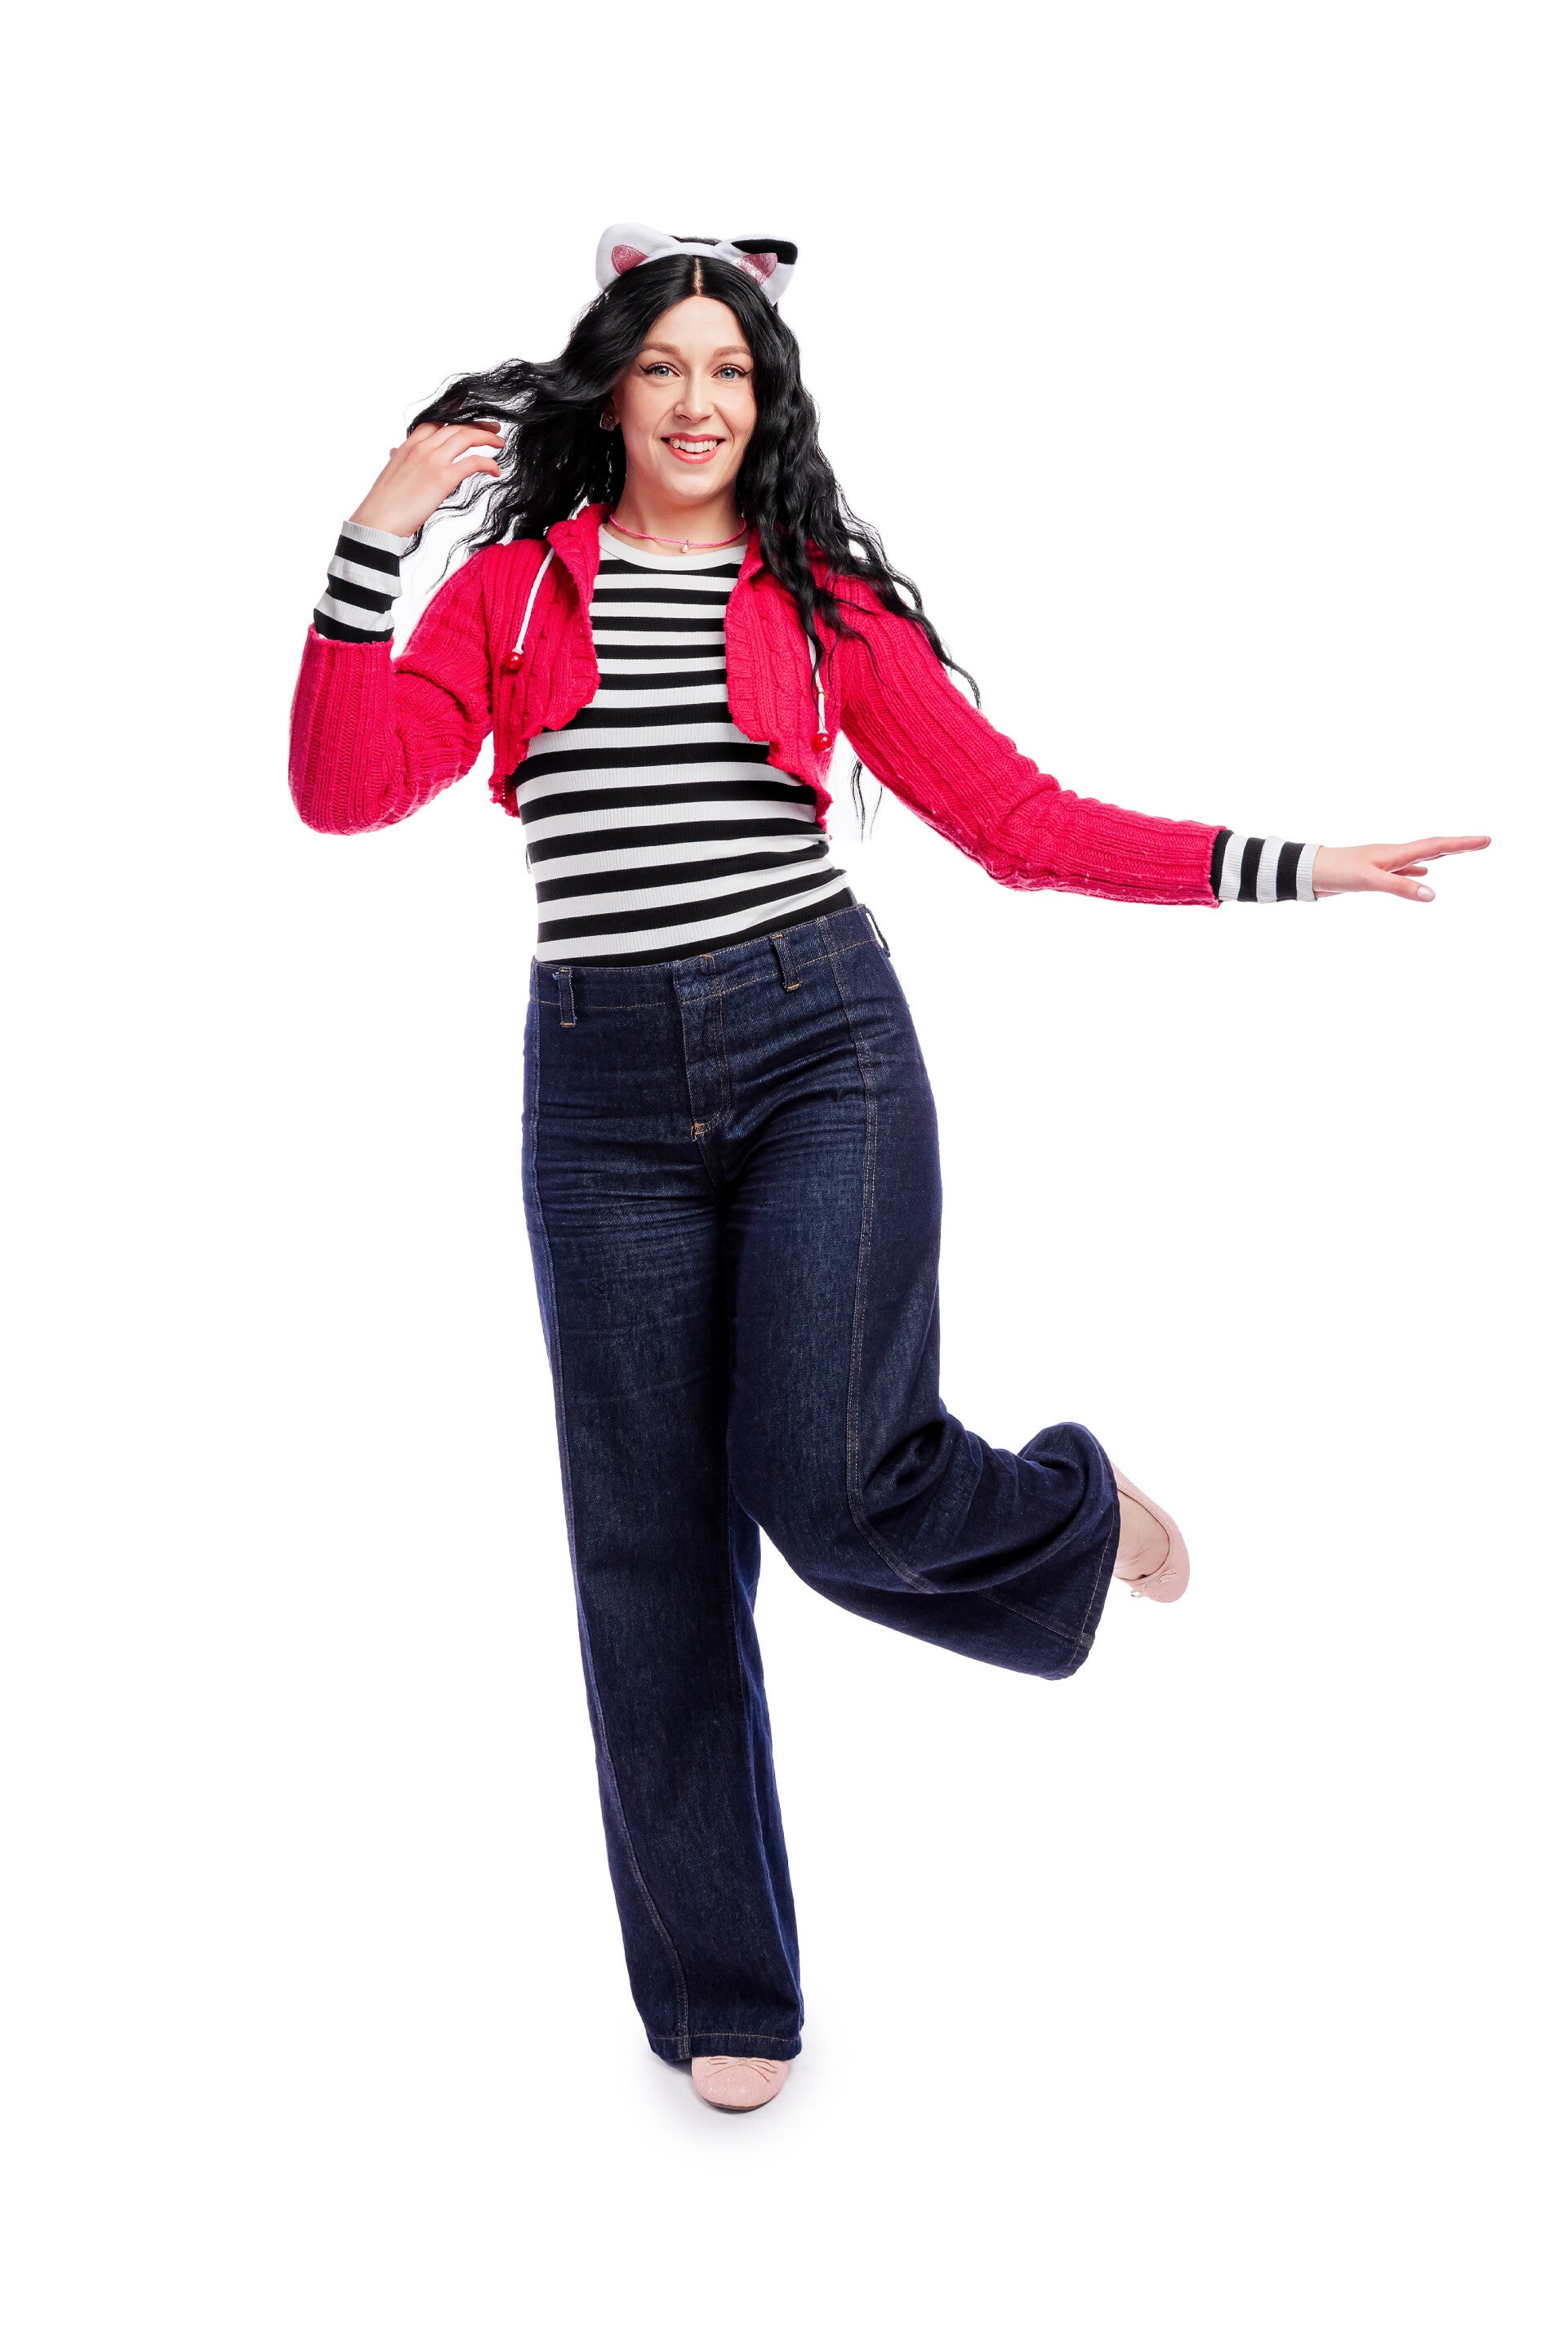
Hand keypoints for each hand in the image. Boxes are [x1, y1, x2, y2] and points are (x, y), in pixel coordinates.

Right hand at [349, 420, 505, 538]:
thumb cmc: (382, 505)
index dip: (455, 421)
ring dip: (487, 437)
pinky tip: (495, 470)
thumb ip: (398, 459)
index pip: (435, 423)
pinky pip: (473, 462)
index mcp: (408, 446)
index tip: (468, 425)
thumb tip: (396, 451)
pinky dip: (488, 463)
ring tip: (500, 444)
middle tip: (493, 428)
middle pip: (455, 426)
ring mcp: (432, 460)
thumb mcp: (390, 473)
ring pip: (466, 437)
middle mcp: (421, 448)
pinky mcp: (443, 477)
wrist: (377, 522)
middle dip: (477, 425)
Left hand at [1310, 836, 1490, 901]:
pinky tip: (1423, 875)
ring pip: (1419, 858)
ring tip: (1459, 853)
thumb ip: (1400, 888)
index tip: (1485, 840)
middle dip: (1458, 847)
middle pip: (1432, 848)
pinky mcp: (1373, 873)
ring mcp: (1383, 863)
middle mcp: (1392, 855)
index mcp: (1395, 854)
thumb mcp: (1369, 882)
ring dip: (1441, 856)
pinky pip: (1403, 870)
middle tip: (1483, 842)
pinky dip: (1417, 872)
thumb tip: (1432, 895)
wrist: (1307, 872)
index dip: (1461, 845)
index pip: (1436, 847)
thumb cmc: (1335, 872)